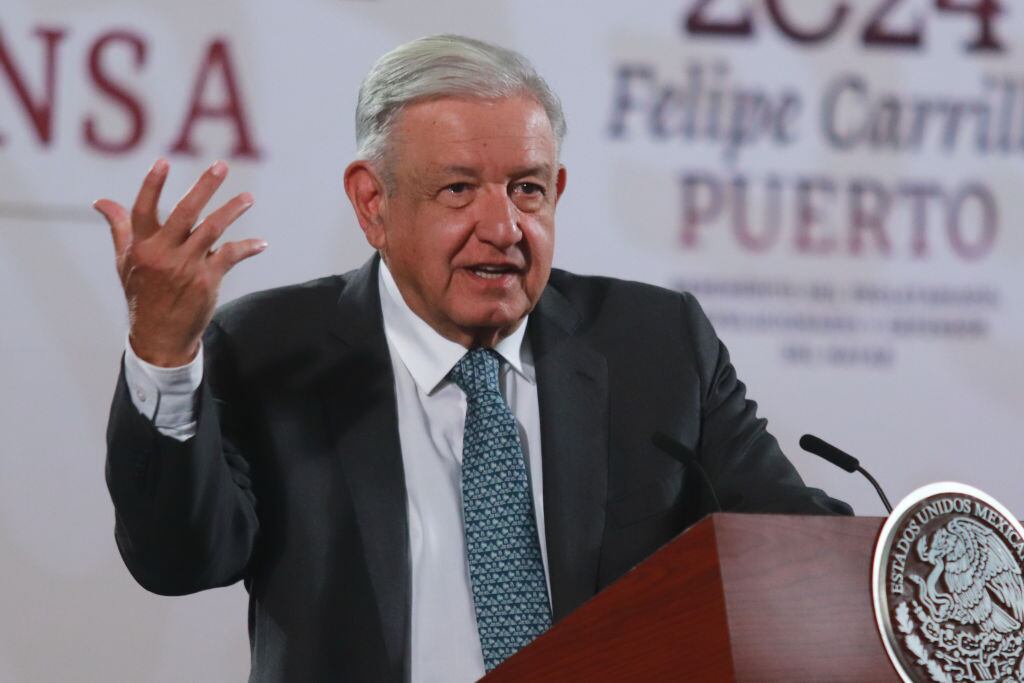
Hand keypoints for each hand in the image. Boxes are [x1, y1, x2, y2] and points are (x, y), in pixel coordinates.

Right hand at [94, 158, 265, 366]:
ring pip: (212, 229)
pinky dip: (247, 248)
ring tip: (248, 198)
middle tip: (220, 165)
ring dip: (232, 211)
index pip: (143, 210)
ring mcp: (186, 266)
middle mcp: (163, 254)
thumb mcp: (126, 262)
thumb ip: (120, 228)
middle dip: (204, 186)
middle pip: (185, 212)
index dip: (152, 186)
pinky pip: (230, 256)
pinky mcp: (207, 280)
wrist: (160, 335)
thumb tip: (101, 202)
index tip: (162, 162)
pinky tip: (261, 244)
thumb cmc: (142, 294)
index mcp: (141, 248)